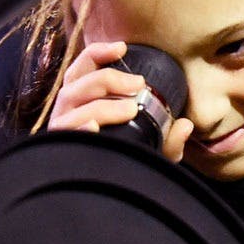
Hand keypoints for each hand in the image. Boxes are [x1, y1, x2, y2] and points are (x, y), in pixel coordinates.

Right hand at [48, 42, 195, 161]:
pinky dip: (78, 128)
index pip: (81, 70)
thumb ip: (170, 140)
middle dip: (108, 79)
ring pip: (72, 106)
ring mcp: (61, 130)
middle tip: (138, 84)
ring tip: (130, 109)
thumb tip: (185, 125)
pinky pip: (64, 134)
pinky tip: (94, 128)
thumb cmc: (128, 163)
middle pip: (76, 84)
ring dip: (102, 104)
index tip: (122, 47)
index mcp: (81, 103)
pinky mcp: (58, 148)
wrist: (109, 196)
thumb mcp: (153, 152)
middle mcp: (66, 113)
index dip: (97, 53)